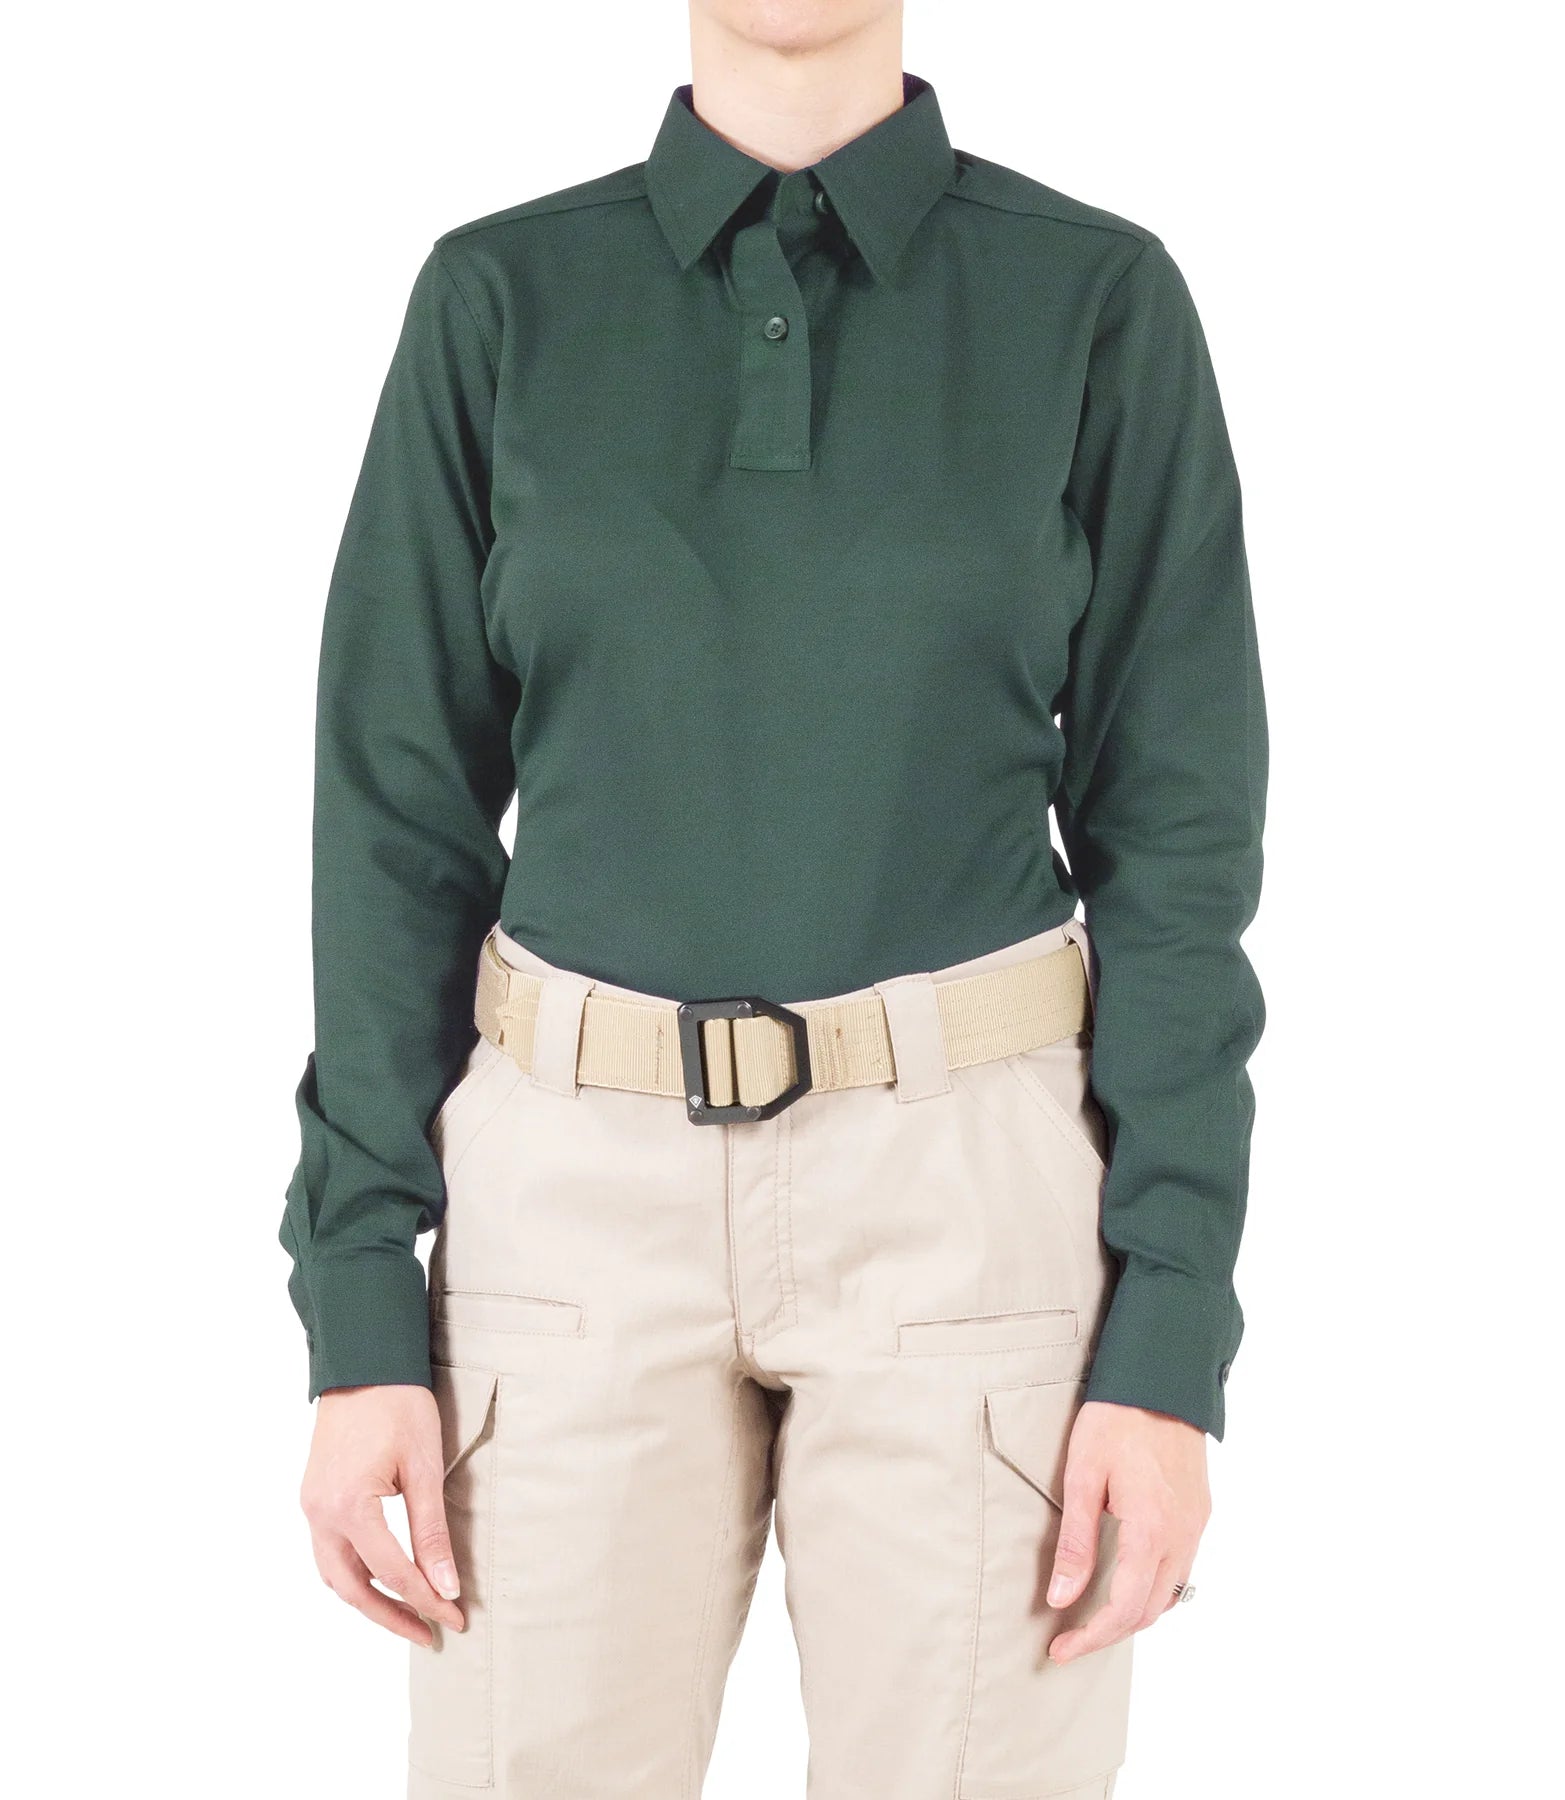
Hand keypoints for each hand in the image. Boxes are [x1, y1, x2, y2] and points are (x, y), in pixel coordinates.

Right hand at [300, 1383, 464, 1645]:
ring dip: (369, 1600)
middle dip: (392, 1616)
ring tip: (408, 1615)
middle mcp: (321, 1513)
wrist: (364, 1360)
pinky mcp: (315, 1495)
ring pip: (335, 1575)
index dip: (427, 1600)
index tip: (457, 1618)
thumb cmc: (399, 1404)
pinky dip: (355, 1574)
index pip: (394, 1573)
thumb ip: (432, 1531)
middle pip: (353, 1588)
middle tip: (430, 1634)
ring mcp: (312, 1505)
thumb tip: (446, 1585)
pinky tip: (381, 1579)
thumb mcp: (425, 1467)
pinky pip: (329, 1551)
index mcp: (349, 1507)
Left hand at [1044, 1400, 1209, 1664]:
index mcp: (1151, 1531)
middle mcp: (1182, 1536)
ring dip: (1134, 1614)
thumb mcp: (1082, 1477)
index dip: (1090, 1637)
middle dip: (1108, 1633)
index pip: (1123, 1609)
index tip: (1059, 1650)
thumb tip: (1061, 1598)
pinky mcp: (1199, 1512)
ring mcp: (1196, 1525)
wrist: (1161, 1379)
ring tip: (1093, 1617)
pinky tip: (1129, 1581)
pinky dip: (1154, 1588)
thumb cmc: (1115, 1420)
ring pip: (1170, 1594)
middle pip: (1149, 1611)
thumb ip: (1074, 1543)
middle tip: (1069, 1640)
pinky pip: (1181, 1569)